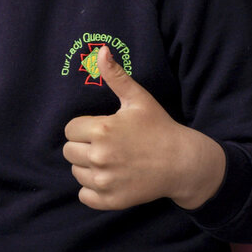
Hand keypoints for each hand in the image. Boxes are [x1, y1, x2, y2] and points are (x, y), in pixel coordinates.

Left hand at [62, 48, 225, 210]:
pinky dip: (93, 190)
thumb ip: (116, 76)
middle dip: (84, 147)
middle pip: (69, 151)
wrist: (182, 162)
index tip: (104, 129)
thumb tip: (100, 51)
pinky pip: (84, 196)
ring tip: (111, 161)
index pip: (70, 130)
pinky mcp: (110, 200)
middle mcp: (99, 157)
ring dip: (88, 167)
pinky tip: (110, 178)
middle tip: (108, 145)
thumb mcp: (138, 99)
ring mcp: (105, 181)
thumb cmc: (159, 128)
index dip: (85, 128)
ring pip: (76, 173)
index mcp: (101, 130)